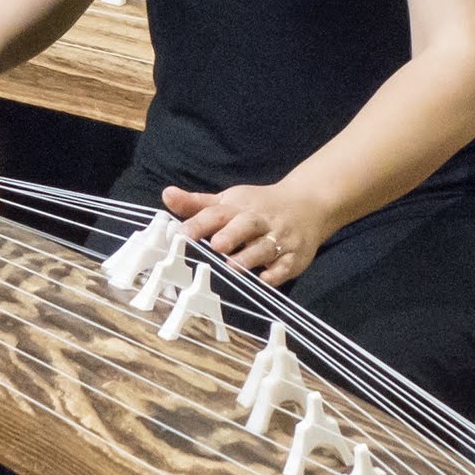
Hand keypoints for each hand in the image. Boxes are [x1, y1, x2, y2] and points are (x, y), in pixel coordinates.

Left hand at [163, 180, 340, 286]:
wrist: (308, 204)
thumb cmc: (258, 206)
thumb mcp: (228, 201)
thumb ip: (196, 204)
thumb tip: (166, 194)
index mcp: (239, 207)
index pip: (217, 213)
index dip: (200, 223)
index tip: (181, 233)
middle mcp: (259, 221)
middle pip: (246, 225)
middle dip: (232, 234)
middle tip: (216, 245)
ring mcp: (279, 239)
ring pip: (265, 247)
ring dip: (251, 256)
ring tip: (234, 266)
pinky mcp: (294, 257)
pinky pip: (286, 266)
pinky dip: (277, 273)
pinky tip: (265, 279)